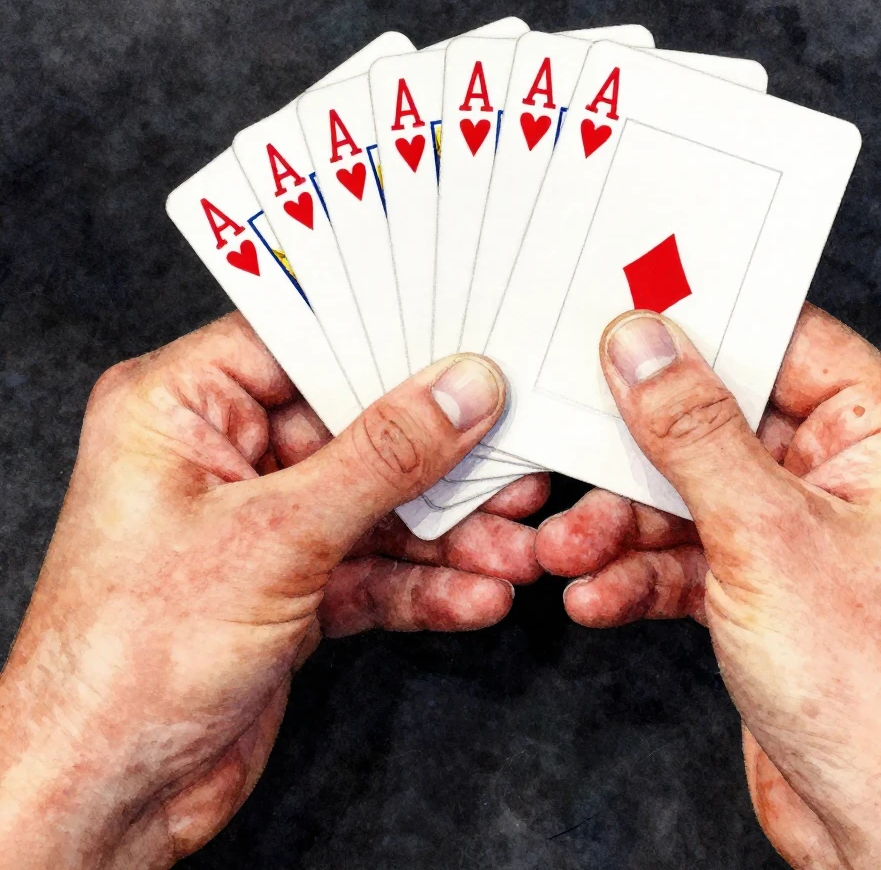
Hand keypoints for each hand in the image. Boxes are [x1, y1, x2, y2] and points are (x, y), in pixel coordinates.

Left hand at [0, 312, 546, 869]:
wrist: (103, 794)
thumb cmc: (128, 658)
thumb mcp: (275, 537)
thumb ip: (382, 459)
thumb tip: (461, 392)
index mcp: (180, 408)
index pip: (302, 345)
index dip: (389, 347)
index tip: (468, 353)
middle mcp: (221, 457)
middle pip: (357, 431)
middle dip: (442, 463)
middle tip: (516, 465)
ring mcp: (259, 524)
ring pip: (376, 506)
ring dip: (450, 534)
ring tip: (517, 549)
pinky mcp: (289, 585)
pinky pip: (372, 567)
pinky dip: (425, 585)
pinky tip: (477, 596)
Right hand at [538, 304, 880, 868]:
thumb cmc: (875, 693)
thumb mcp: (764, 537)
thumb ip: (693, 431)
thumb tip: (643, 344)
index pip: (785, 341)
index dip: (702, 326)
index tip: (624, 316)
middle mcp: (844, 476)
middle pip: (719, 422)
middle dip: (636, 456)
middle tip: (572, 451)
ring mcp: (801, 533)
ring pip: (690, 495)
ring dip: (621, 527)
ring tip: (566, 553)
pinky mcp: (765, 586)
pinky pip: (687, 554)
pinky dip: (638, 574)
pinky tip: (597, 598)